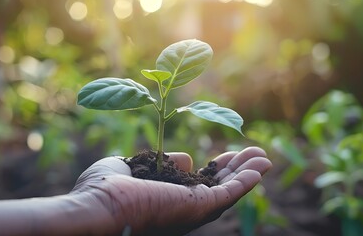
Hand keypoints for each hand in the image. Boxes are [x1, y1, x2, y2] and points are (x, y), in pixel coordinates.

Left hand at [70, 147, 271, 235]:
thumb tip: (187, 158)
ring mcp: (191, 208)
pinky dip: (246, 182)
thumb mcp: (136, 165)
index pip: (198, 184)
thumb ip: (162, 160)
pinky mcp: (198, 207)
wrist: (97, 206)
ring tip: (265, 158)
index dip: (214, 169)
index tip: (225, 155)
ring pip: (228, 191)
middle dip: (237, 169)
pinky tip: (260, 169)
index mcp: (167, 197)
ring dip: (248, 174)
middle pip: (218, 187)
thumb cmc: (104, 189)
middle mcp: (182, 206)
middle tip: (256, 153)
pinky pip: (228, 194)